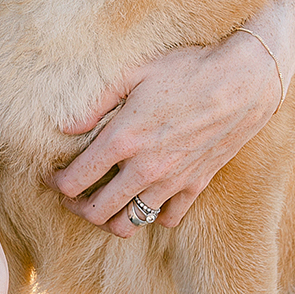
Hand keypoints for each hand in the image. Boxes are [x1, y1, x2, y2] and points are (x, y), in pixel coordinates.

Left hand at [51, 35, 279, 232]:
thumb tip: (65, 126)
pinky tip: (144, 199)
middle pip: (97, 213)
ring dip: (110, 220)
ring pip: (130, 224)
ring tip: (104, 205)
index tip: (51, 178)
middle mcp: (145, 169)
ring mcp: (172, 182)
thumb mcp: (135, 72)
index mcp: (123, 140)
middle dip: (76, 208)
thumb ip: (96, 101)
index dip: (55, 184)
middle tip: (71, 196)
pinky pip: (167, 220)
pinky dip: (151, 217)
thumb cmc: (187, 69)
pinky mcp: (196, 186)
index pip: (75, 182)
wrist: (244, 81)